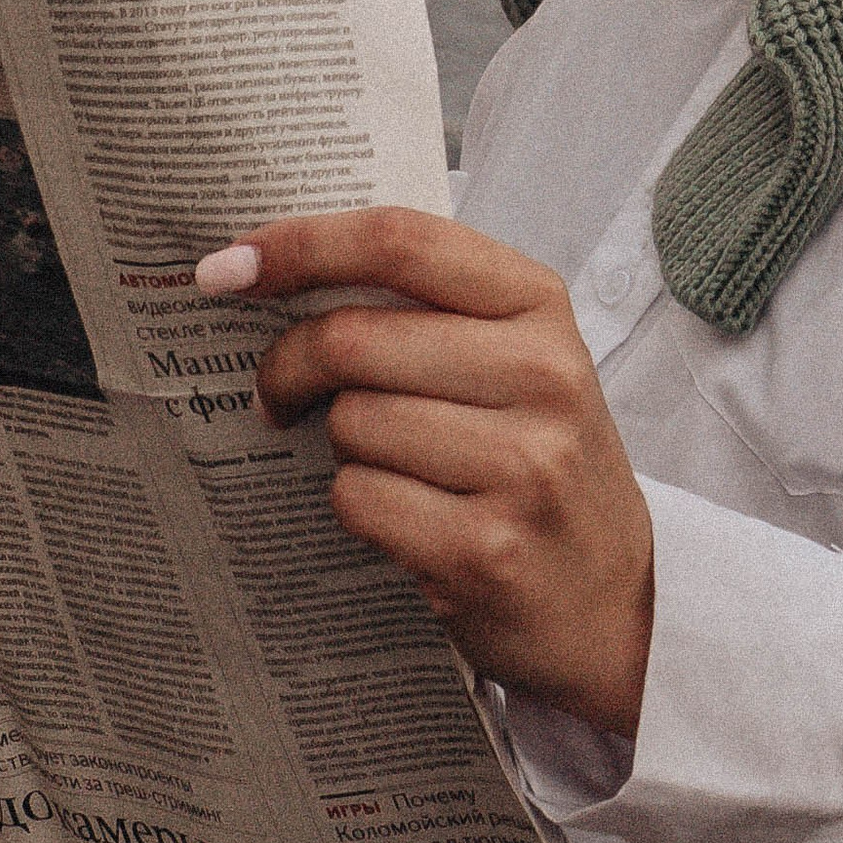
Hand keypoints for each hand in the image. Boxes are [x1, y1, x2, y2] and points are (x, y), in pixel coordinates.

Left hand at [195, 208, 652, 742]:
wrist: (615, 602)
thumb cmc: (540, 461)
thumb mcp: (516, 359)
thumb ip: (426, 308)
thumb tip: (272, 269)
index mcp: (539, 304)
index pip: (400, 240)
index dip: (301, 244)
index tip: (226, 266)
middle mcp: (542, 373)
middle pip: (354, 337)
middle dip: (289, 364)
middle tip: (277, 392)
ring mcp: (521, 464)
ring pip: (352, 423)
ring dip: (340, 446)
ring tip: (383, 465)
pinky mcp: (487, 549)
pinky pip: (360, 500)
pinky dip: (356, 507)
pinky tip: (401, 516)